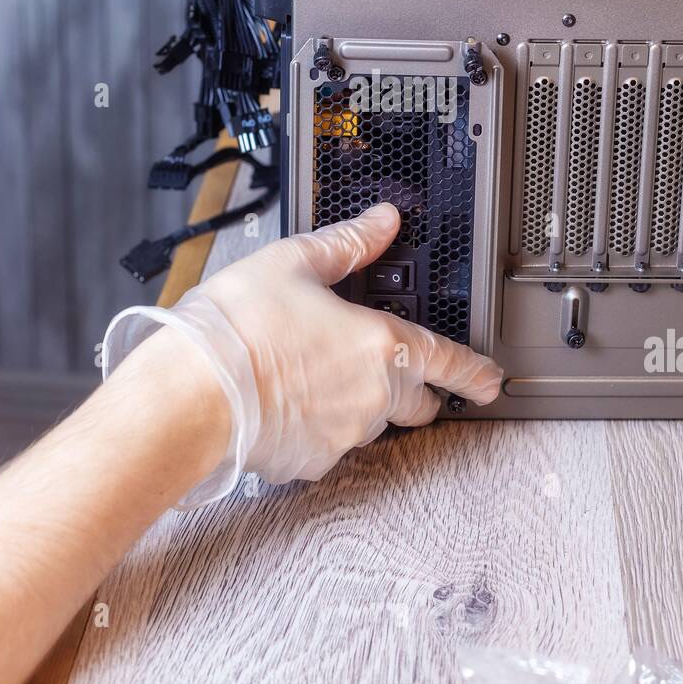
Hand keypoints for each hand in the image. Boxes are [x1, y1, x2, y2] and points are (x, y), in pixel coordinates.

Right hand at [199, 203, 501, 482]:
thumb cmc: (237, 329)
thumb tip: (381, 222)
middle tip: (388, 368)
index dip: (477, 372)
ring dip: (360, 403)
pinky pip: (331, 443)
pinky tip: (287, 401)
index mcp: (381, 344)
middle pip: (419, 402)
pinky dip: (319, 424)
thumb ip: (347, 243)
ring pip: (373, 422)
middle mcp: (373, 395)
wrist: (190, 397)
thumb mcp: (293, 262)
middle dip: (416, 389)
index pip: (450, 361)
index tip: (492, 381)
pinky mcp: (312, 462)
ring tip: (313, 374)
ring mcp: (344, 434)